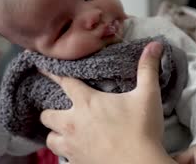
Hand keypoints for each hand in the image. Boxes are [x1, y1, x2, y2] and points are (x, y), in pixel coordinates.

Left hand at [40, 42, 175, 163]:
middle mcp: (73, 123)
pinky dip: (66, 152)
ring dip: (56, 134)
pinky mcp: (77, 163)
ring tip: (65, 132)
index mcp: (87, 103)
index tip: (40, 66)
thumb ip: (148, 68)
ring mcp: (72, 146)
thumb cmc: (142, 130)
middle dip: (51, 111)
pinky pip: (62, 157)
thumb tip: (155, 44)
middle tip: (61, 110)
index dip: (51, 72)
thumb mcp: (148, 95)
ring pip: (50, 139)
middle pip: (47, 114)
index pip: (63, 81)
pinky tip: (77, 149)